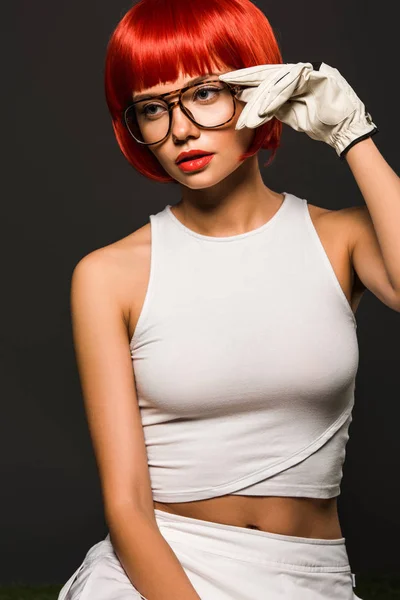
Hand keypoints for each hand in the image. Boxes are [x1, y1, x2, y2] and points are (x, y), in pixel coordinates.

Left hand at [219, 61, 377, 158]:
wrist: (345, 127)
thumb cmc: (322, 122)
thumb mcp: (293, 114)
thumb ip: (277, 108)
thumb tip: (257, 107)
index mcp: (292, 81)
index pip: (265, 79)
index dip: (246, 81)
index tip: (228, 86)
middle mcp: (298, 74)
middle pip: (267, 75)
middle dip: (245, 79)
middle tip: (225, 82)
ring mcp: (307, 73)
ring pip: (276, 82)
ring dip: (258, 97)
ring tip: (241, 107)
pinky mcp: (315, 76)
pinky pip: (289, 88)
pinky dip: (275, 99)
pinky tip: (261, 109)